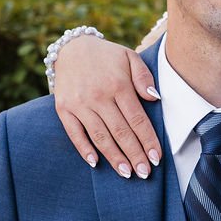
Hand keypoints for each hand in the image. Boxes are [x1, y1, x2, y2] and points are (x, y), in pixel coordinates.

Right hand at [54, 34, 161, 178]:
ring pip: (100, 136)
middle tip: (144, 173)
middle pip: (120, 132)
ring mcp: (79, 104)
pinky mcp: (63, 109)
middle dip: (134, 155)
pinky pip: (74, 134)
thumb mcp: (130, 57)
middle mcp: (98, 96)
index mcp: (118, 85)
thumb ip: (144, 77)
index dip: (148, 140)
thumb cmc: (106, 56)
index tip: (157, 158)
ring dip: (114, 157)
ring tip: (127, 173)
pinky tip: (96, 163)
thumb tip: (155, 98)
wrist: (71, 47)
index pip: (137, 119)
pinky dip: (84, 149)